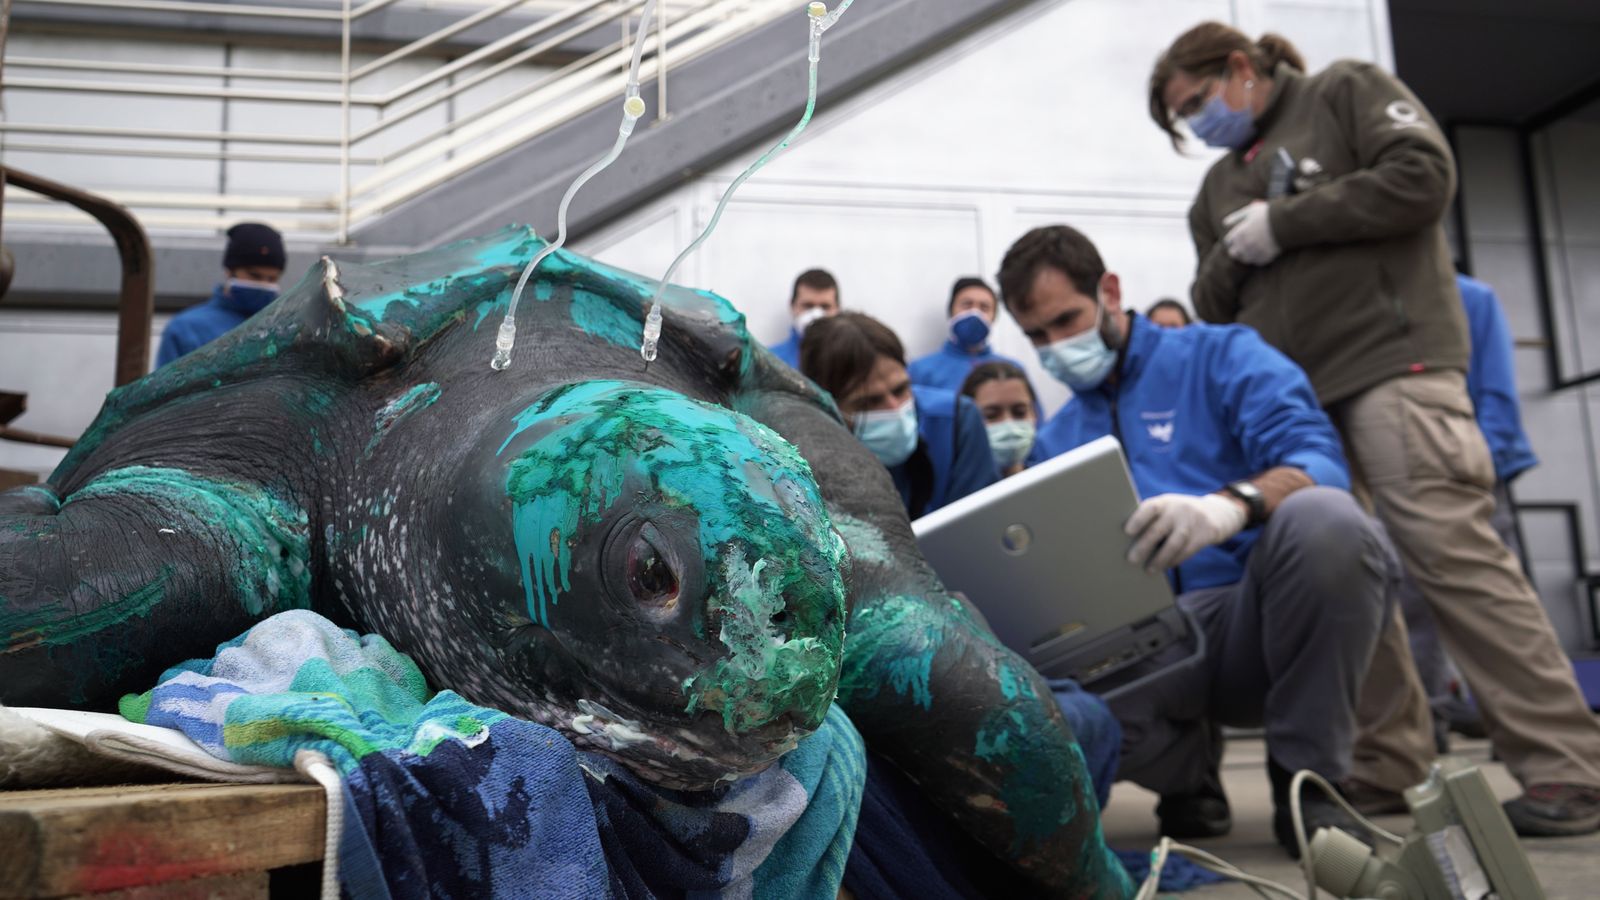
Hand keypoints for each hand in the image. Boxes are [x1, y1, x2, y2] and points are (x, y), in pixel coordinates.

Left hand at [1125, 493, 1248, 571]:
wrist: (1217, 512)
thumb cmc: (1180, 514)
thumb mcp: (1169, 507)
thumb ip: (1152, 517)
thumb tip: (1127, 538)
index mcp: (1165, 502)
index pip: (1150, 507)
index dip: (1138, 519)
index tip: (1127, 532)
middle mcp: (1178, 510)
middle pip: (1158, 529)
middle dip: (1144, 546)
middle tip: (1131, 560)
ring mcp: (1193, 521)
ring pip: (1174, 543)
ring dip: (1160, 559)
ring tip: (1149, 570)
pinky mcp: (1205, 533)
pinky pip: (1187, 550)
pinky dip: (1175, 560)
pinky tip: (1166, 566)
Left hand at [1222, 201, 1280, 265]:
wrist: (1286, 222)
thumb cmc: (1267, 214)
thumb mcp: (1250, 211)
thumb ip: (1236, 217)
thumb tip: (1225, 223)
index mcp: (1238, 234)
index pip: (1228, 242)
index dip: (1233, 239)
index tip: (1238, 237)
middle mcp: (1244, 245)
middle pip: (1234, 253)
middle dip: (1237, 249)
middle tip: (1245, 245)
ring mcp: (1254, 253)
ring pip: (1245, 259)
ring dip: (1247, 255)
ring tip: (1254, 248)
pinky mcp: (1265, 258)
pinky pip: (1257, 262)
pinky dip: (1258, 259)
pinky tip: (1262, 252)